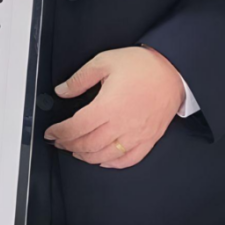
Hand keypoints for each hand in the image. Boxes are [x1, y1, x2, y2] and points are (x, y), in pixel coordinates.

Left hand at [43, 47, 183, 168]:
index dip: (60, 133)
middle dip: (69, 145)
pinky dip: (112, 163)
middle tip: (59, 141)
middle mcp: (121, 124)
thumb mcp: (104, 61)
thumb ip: (80, 79)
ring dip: (87, 156)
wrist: (173, 70)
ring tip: (76, 150)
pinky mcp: (149, 139)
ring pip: (106, 156)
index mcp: (108, 106)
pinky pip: (129, 159)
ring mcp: (136, 135)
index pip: (76, 128)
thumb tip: (62, 91)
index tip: (51, 133)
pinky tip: (103, 159)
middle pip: (88, 144)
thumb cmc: (142, 65)